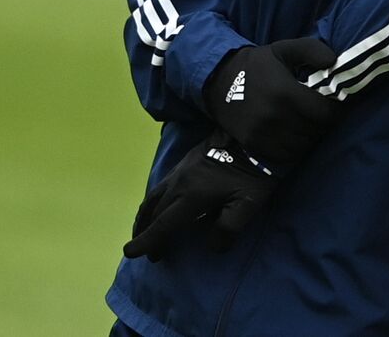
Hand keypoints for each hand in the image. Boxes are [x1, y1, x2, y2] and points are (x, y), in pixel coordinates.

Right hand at [123, 132, 275, 261]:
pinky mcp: (187, 159)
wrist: (258, 134)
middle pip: (155, 212)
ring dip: (146, 215)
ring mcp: (181, 169)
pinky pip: (162, 184)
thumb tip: (212, 248)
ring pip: (154, 196)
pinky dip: (154, 199)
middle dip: (148, 233)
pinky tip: (161, 203)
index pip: (163, 224)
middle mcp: (180, 183)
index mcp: (192, 197)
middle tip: (151, 252)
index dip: (147, 241)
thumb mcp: (248, 204)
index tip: (130, 253)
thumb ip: (227, 229)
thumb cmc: (256, 172)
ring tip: (144, 229)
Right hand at [204, 37, 339, 165]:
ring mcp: (262, 133)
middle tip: (323, 115)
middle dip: (324, 124)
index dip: (336, 112)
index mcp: (286, 93)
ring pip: (302, 146)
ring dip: (310, 137)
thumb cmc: (258, 63)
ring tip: (310, 125)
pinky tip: (295, 135)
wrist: (219, 79)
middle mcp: (274, 117)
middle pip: (315, 131)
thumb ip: (313, 50)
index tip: (336, 106)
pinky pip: (285, 156)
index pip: (325, 114)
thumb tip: (334, 62)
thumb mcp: (286, 48)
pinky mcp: (253, 144)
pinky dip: (295, 149)